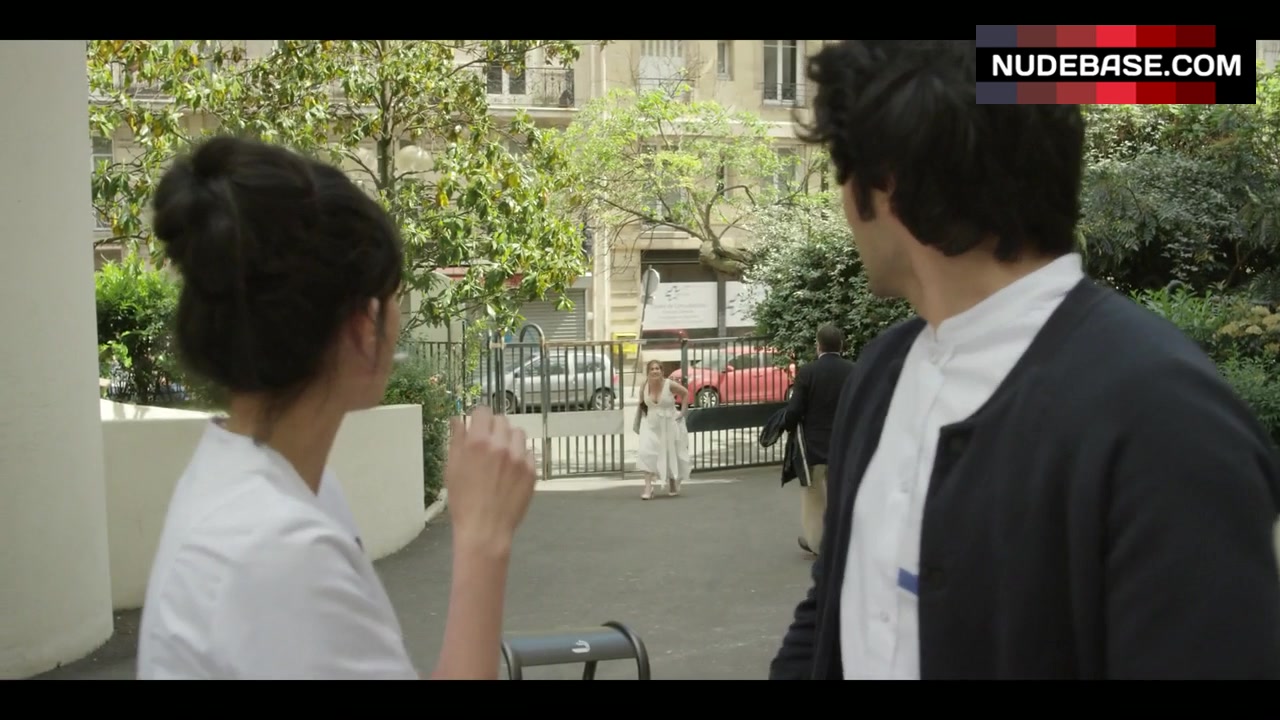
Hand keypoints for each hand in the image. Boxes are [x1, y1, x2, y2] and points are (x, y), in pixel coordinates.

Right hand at [444, 406, 536, 557]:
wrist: (485, 529)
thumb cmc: (463, 501)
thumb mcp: (452, 468)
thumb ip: (457, 440)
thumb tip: (458, 419)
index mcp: (478, 442)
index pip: (483, 412)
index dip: (478, 417)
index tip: (477, 425)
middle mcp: (501, 445)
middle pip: (502, 420)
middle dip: (493, 428)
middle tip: (488, 444)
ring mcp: (519, 458)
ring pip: (518, 434)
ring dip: (509, 439)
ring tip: (501, 456)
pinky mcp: (532, 471)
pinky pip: (529, 452)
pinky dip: (520, 456)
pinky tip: (511, 470)